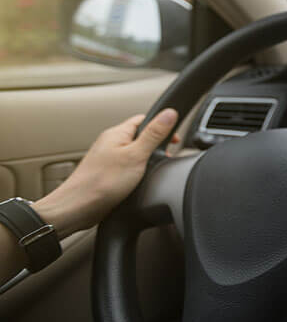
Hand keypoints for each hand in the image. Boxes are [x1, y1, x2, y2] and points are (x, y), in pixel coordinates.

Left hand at [32, 109, 178, 237]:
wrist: (77, 208)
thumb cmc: (101, 182)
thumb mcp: (136, 155)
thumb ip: (154, 134)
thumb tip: (170, 113)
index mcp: (117, 133)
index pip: (145, 119)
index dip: (162, 126)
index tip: (174, 140)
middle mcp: (111, 143)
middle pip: (141, 136)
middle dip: (156, 145)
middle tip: (164, 157)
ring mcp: (108, 159)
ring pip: (135, 152)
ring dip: (147, 160)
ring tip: (151, 170)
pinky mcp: (108, 174)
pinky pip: (128, 166)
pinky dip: (138, 171)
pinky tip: (139, 181)